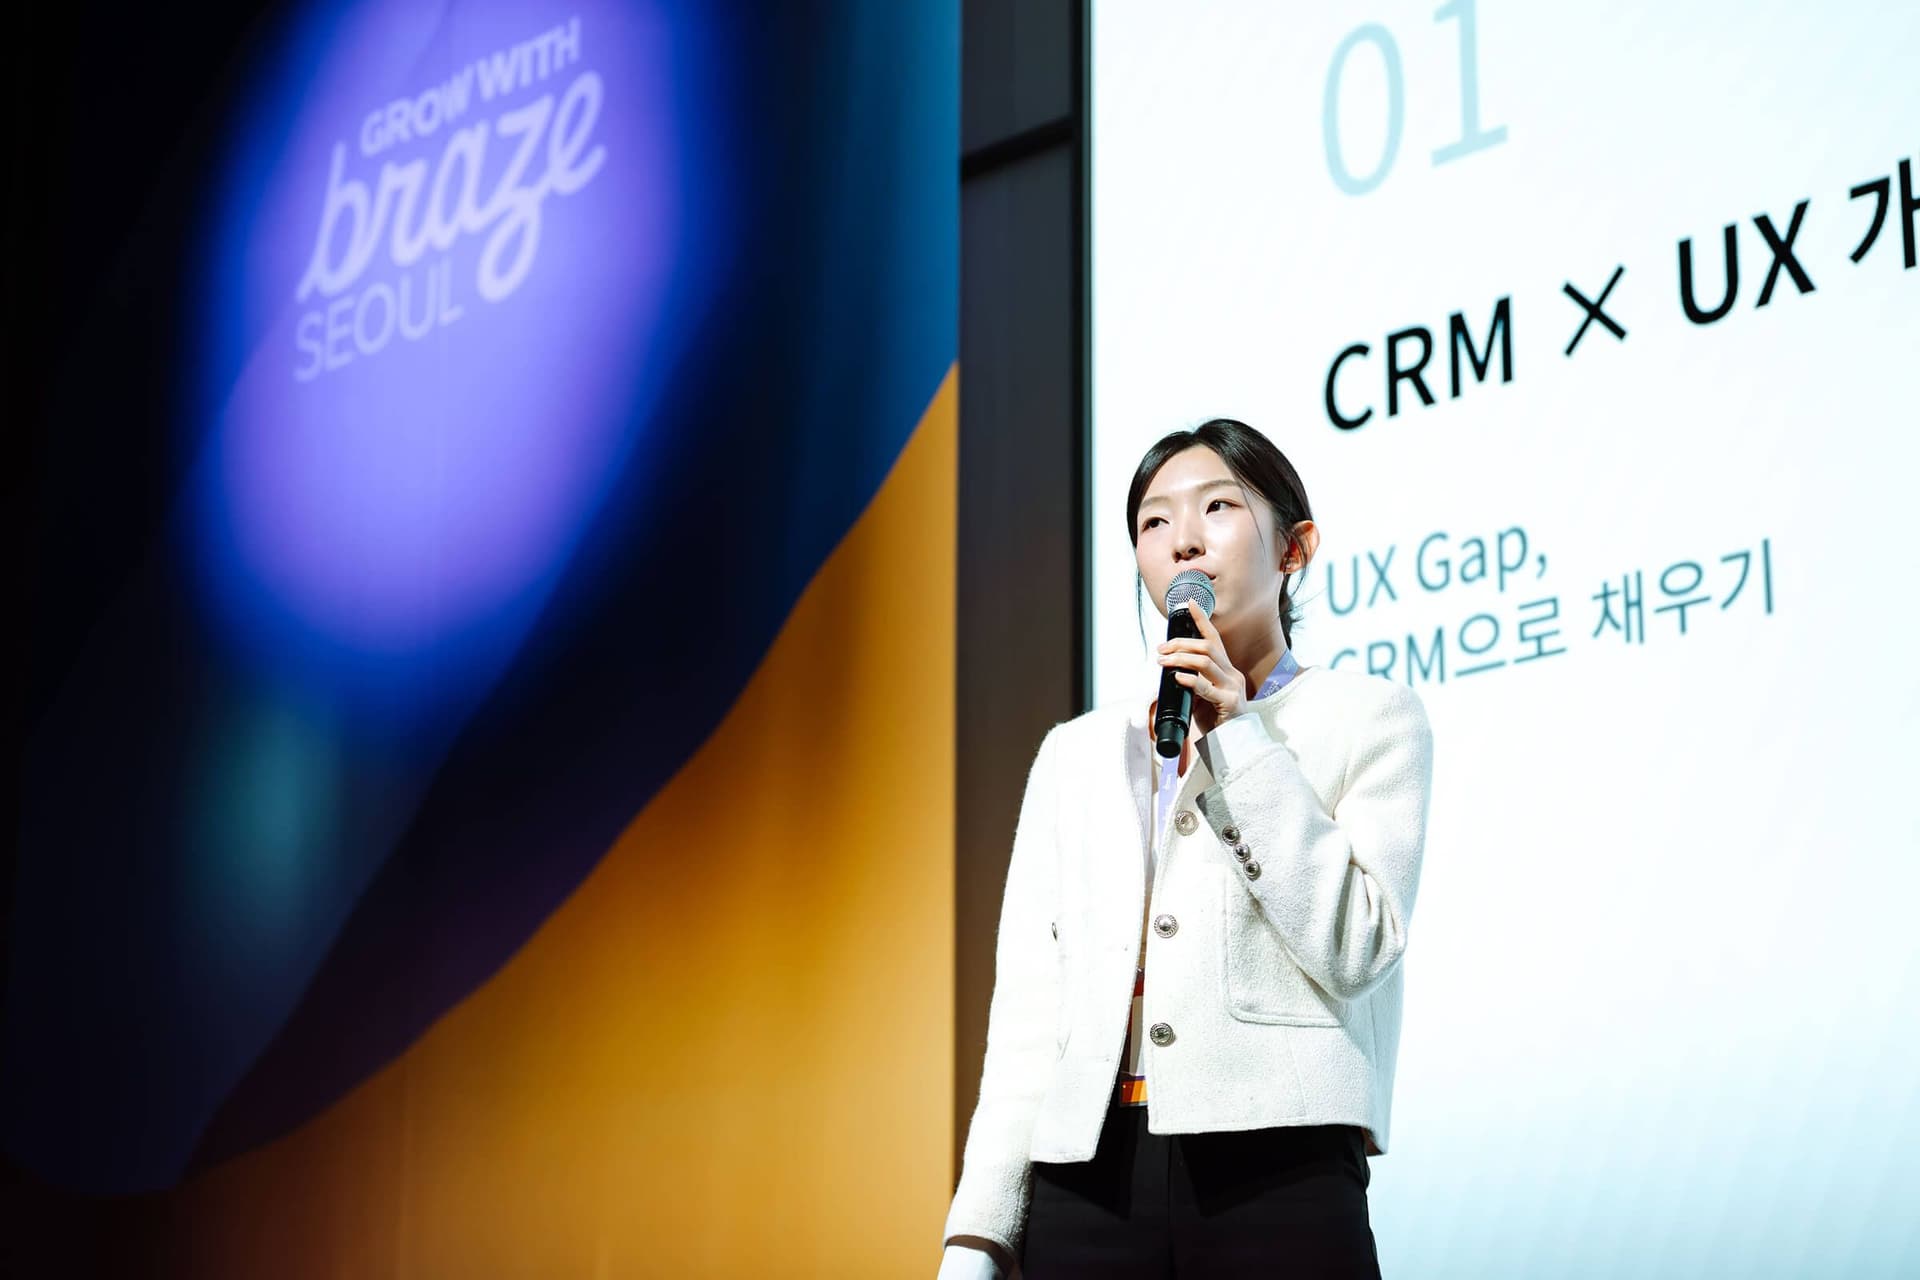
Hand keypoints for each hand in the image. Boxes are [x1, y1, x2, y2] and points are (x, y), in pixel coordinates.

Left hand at [1157, 598, 1247, 738]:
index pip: (1214, 639)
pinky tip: (1177, 677)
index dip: (1201, 619)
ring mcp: (1233, 688)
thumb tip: (1171, 670)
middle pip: (1207, 646)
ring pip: (1206, 661)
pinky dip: (1189, 679)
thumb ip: (1192, 682)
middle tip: (1160, 649)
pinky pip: (1206, 687)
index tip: (1189, 603)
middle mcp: (1232, 674)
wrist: (1232, 747)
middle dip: (1181, 643)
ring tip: (1162, 662)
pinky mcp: (1229, 703)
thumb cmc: (1215, 722)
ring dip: (1180, 658)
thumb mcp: (1201, 697)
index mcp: (1226, 670)